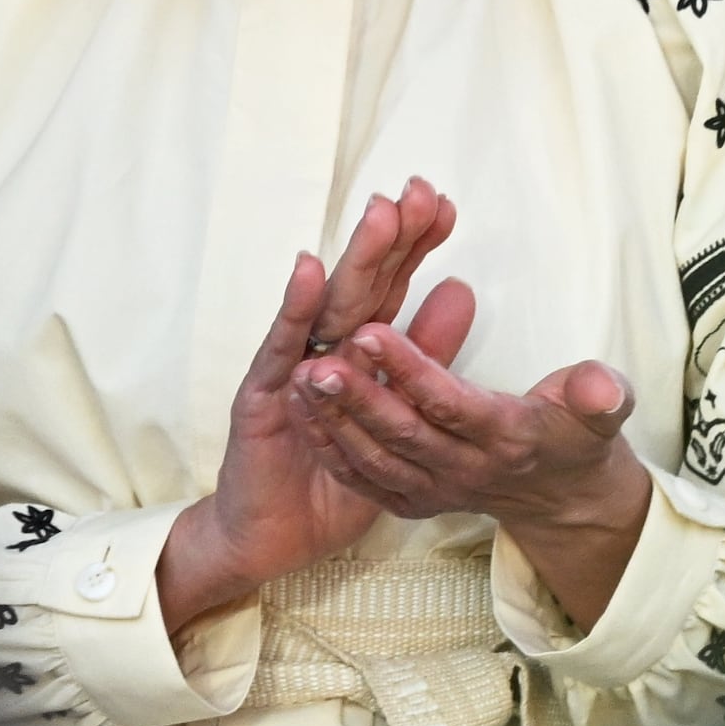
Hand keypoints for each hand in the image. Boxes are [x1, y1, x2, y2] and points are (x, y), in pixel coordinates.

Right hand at [159, 185, 468, 633]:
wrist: (279, 535)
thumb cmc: (338, 472)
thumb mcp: (398, 412)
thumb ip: (427, 353)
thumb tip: (462, 290)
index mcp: (357, 350)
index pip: (390, 285)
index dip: (414, 245)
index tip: (445, 203)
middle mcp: (323, 349)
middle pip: (362, 283)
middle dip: (389, 237)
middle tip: (417, 190)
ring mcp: (290, 368)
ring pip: (328, 305)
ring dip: (354, 258)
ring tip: (381, 214)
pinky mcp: (262, 397)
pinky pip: (281, 349)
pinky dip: (295, 308)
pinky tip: (310, 269)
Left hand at [293, 315, 650, 630]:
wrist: (562, 496)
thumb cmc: (577, 437)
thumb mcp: (603, 411)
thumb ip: (601, 394)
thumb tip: (602, 387)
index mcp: (509, 439)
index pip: (453, 405)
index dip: (412, 371)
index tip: (373, 331)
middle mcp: (467, 471)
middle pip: (405, 434)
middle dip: (359, 397)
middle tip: (319, 360)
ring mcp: (436, 491)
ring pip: (376, 459)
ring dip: (335, 423)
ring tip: (301, 380)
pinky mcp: (412, 501)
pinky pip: (364, 479)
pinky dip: (331, 448)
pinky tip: (302, 413)